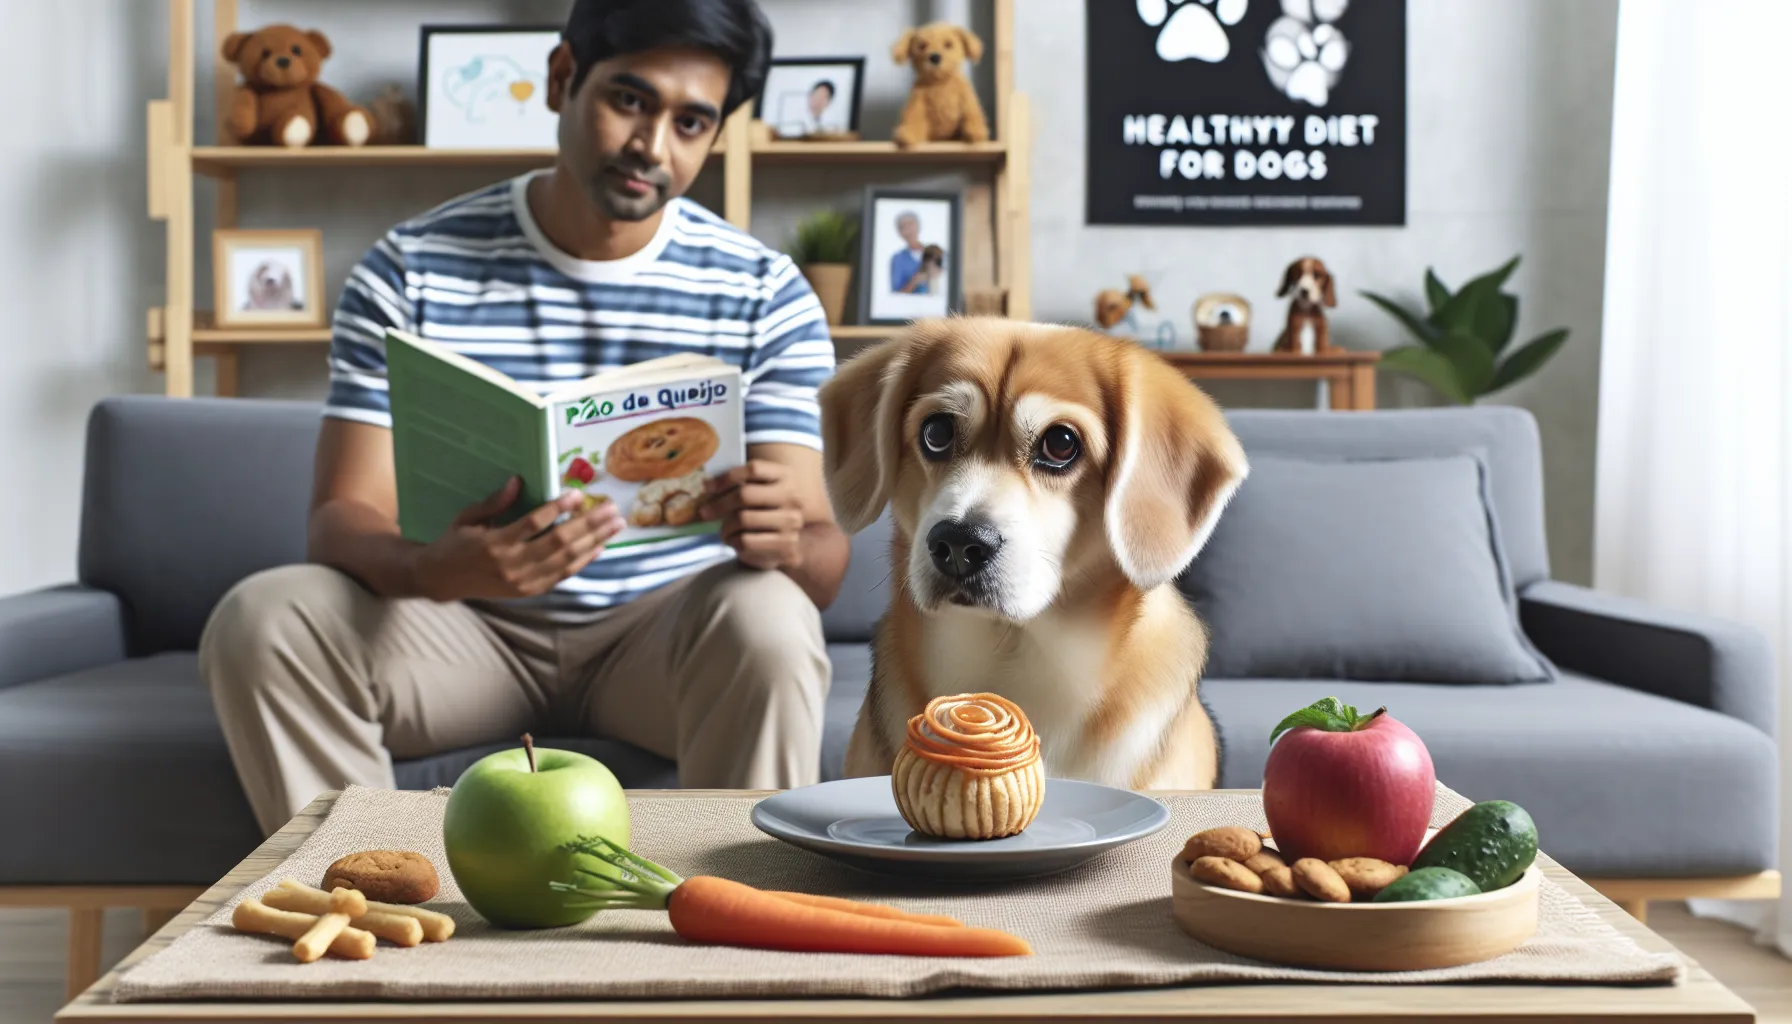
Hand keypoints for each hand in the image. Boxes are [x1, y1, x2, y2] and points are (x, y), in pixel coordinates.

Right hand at [413, 476, 624, 600]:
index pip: (533, 524)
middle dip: (589, 524)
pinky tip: (600, 546)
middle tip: (612, 508)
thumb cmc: (455, 542)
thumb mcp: (467, 517)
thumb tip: (517, 480)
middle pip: (558, 542)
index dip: (557, 508)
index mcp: (494, 543)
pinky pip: (563, 575)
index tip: (577, 494)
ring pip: (566, 560)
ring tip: (615, 524)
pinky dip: (583, 561)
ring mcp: (523, 581)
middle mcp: (512, 564)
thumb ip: (494, 502)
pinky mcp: (530, 590)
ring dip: (594, 540)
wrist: (442, 580)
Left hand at [698, 460, 806, 570]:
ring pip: (743, 519)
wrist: (787, 541)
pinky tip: (734, 541)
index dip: (727, 476)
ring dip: (726, 526)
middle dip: (719, 504)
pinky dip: (733, 541)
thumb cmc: (766, 511)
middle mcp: (792, 496)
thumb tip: (708, 486)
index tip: (707, 486)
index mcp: (786, 475)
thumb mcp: (759, 490)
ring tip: (724, 530)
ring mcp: (791, 521)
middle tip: (704, 512)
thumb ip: (739, 484)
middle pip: (745, 494)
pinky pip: (746, 540)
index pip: (754, 469)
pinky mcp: (785, 543)